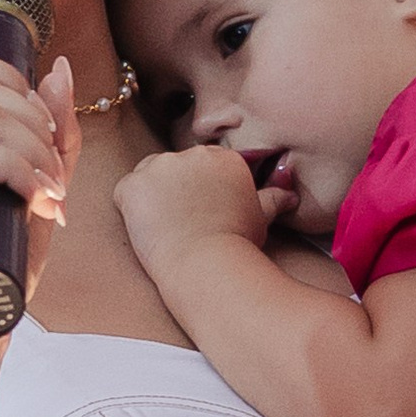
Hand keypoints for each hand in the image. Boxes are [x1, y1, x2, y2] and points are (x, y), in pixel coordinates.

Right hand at [0, 45, 76, 395]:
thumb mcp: (30, 184)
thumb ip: (47, 131)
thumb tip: (57, 68)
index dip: (9, 79)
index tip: (44, 131)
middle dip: (32, 121)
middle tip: (57, 172)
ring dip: (30, 149)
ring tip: (52, 192)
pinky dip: (12, 169)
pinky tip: (34, 199)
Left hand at [114, 142, 268, 284]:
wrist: (207, 263)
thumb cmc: (237, 243)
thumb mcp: (260, 217)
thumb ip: (271, 199)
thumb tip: (290, 196)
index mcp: (223, 158)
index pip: (201, 167)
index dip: (199, 192)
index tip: (202, 214)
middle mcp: (192, 153)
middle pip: (174, 168)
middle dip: (174, 192)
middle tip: (184, 225)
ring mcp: (160, 166)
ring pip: (148, 178)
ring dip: (152, 199)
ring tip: (168, 230)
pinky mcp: (132, 185)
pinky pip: (126, 194)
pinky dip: (132, 212)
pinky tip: (150, 232)